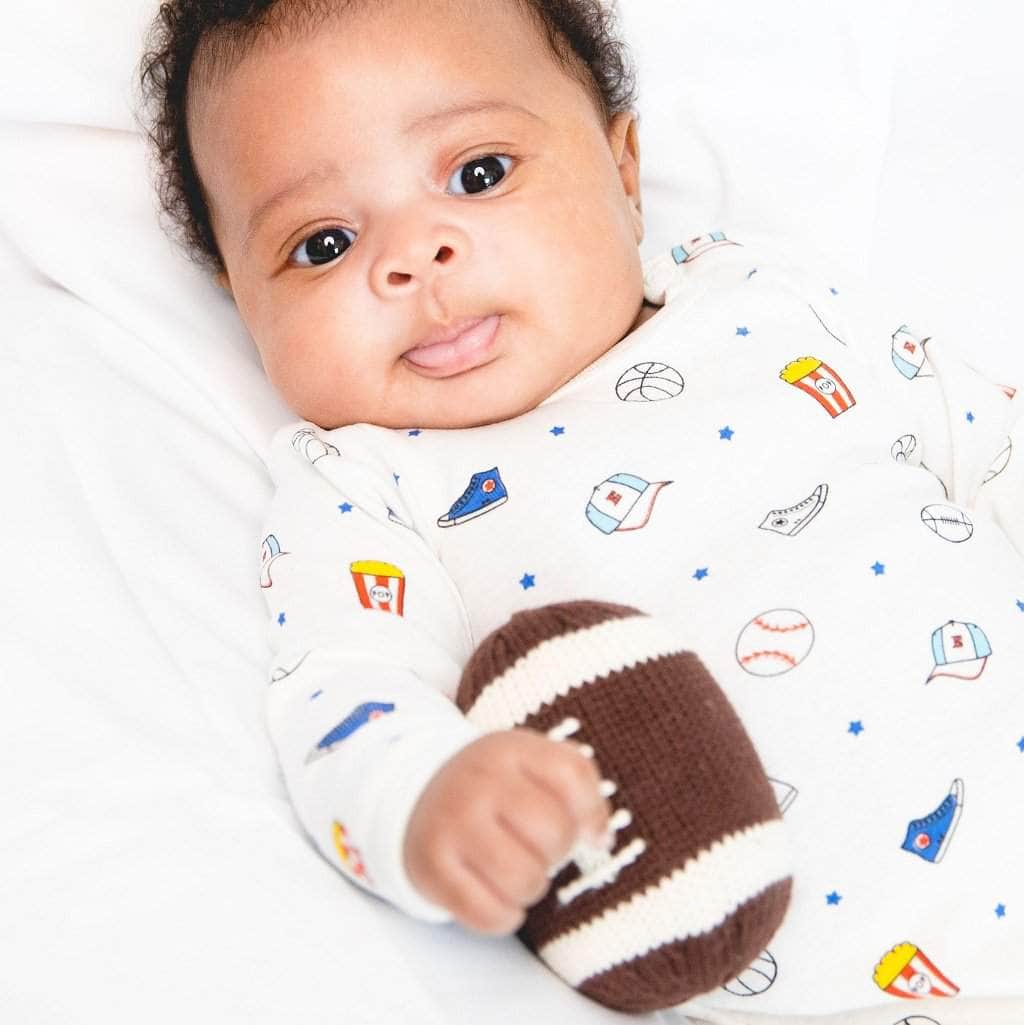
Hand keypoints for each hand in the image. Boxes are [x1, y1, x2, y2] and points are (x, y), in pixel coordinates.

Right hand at [403, 728, 611, 934]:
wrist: (418, 795)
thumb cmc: (494, 786)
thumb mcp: (532, 764)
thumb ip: (578, 785)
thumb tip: (600, 838)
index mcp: (510, 750)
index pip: (571, 774)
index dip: (591, 811)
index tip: (588, 831)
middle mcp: (479, 781)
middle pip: (555, 833)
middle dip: (557, 851)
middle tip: (536, 847)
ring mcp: (452, 823)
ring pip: (525, 879)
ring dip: (532, 887)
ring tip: (517, 870)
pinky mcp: (432, 867)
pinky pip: (490, 914)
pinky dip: (505, 916)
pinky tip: (497, 896)